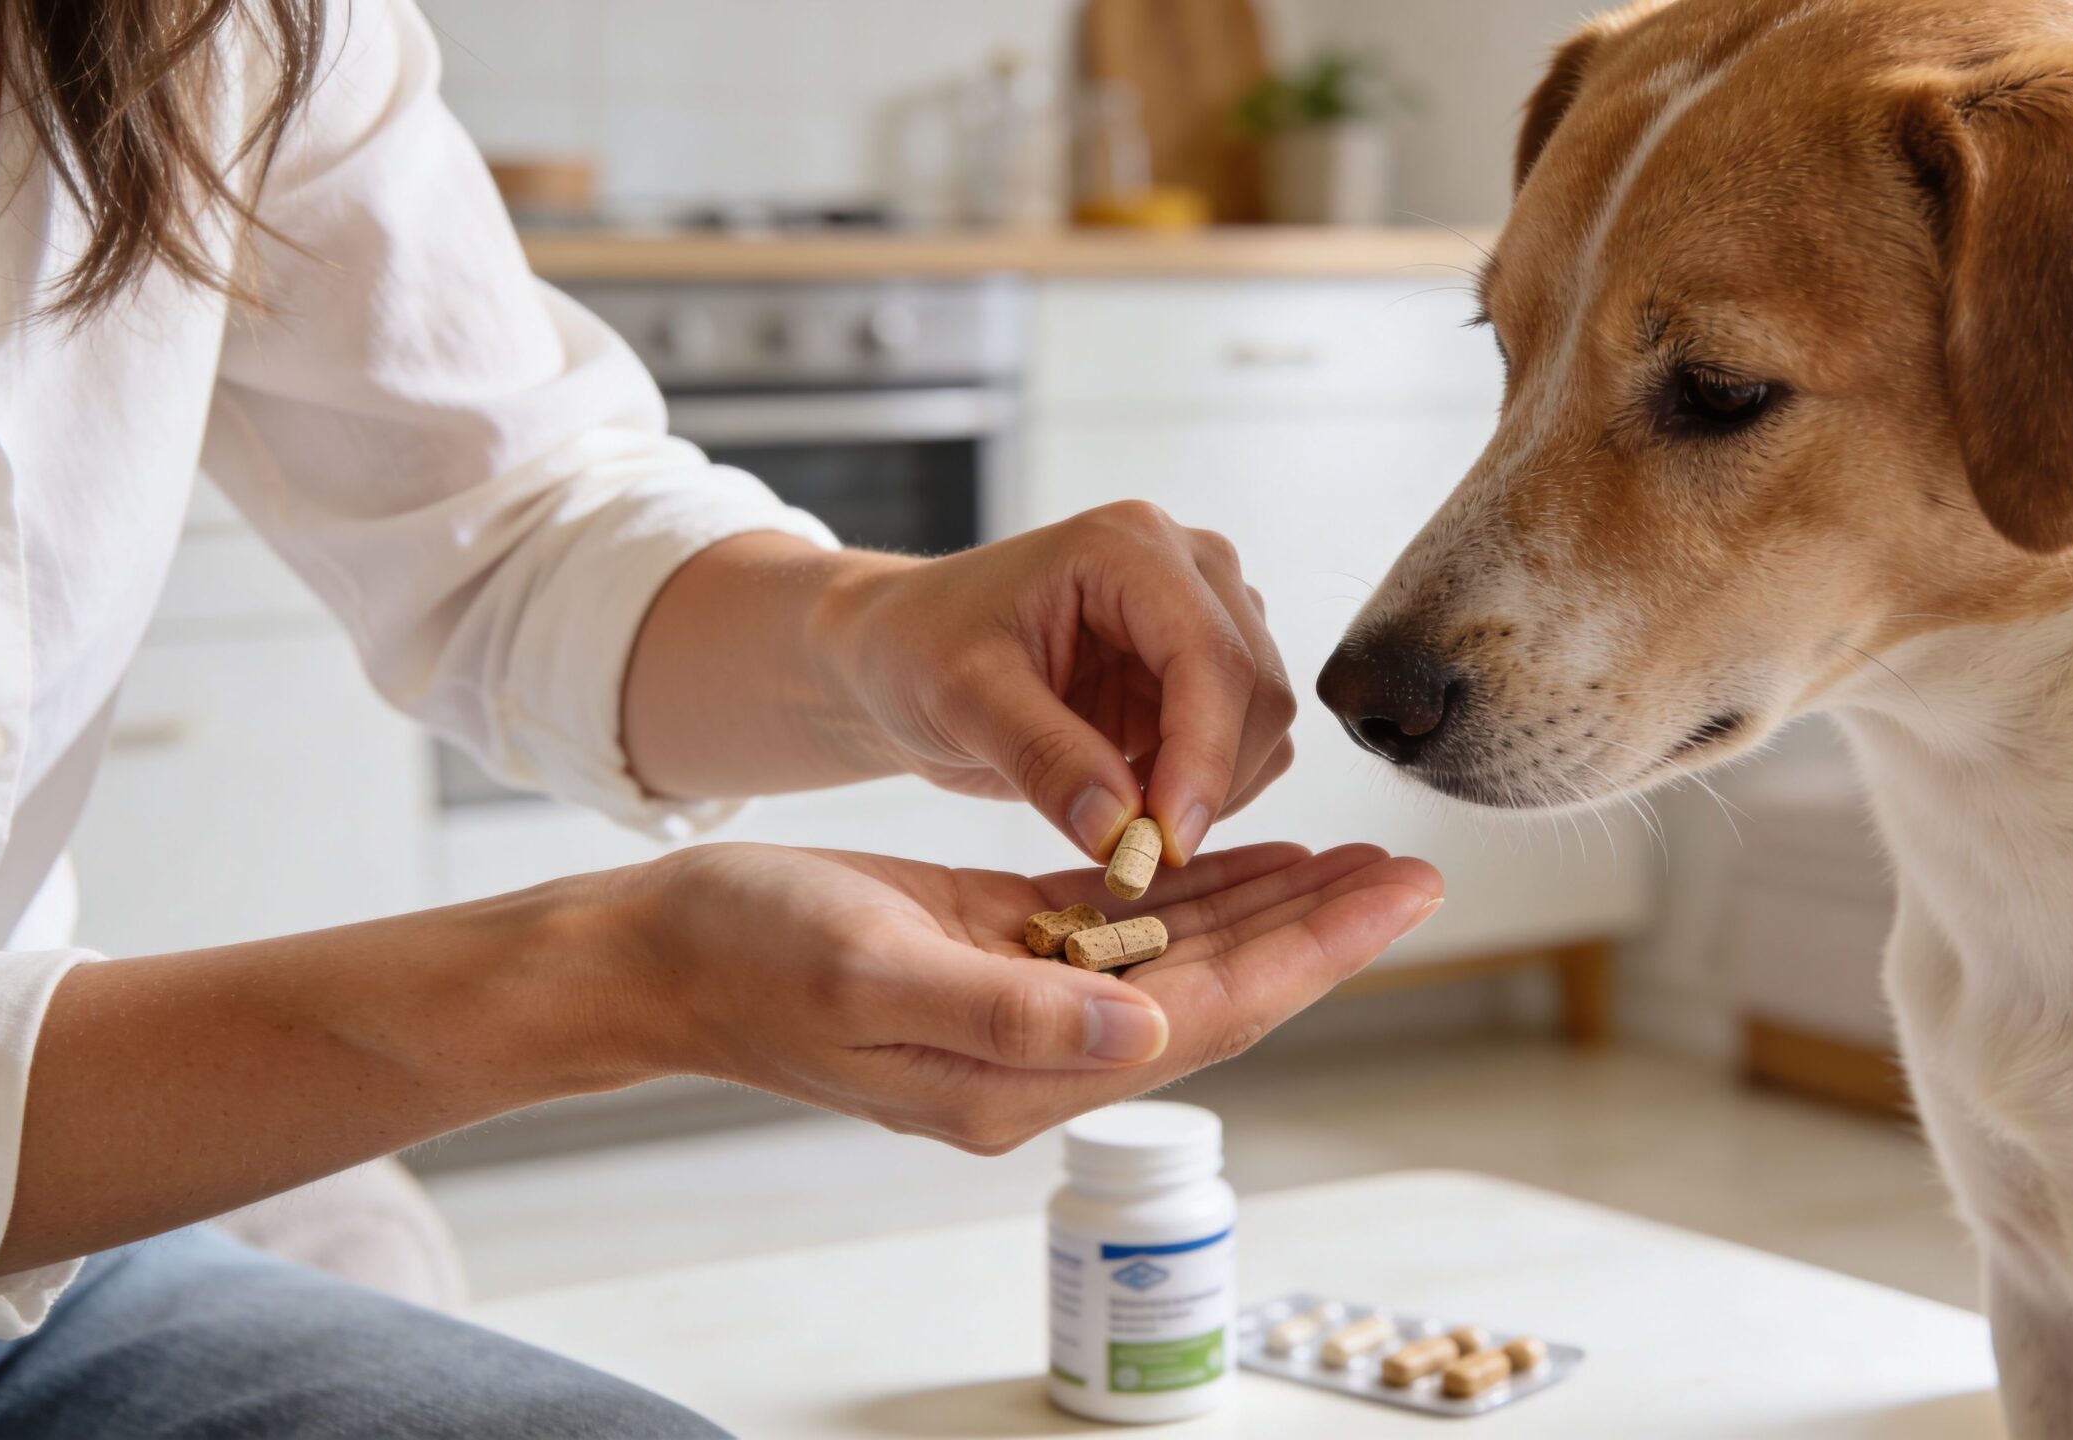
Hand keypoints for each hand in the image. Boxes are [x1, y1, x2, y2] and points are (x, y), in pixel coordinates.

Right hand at [614, 840, 1441, 1153]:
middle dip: (1322, 931)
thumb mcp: (872, 970)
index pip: (1208, 1013)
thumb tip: (1142, 1025)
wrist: (657, 952)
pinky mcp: (1001, 951)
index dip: (1312, 955)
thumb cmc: (746, 956)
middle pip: (1219, 988)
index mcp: (1023, 1072)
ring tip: (1359, 860)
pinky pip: (1126, 925)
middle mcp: (1041, 1049)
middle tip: (1416, 869)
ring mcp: (1024, 1003)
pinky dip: (1194, 888)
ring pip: (1183, 953)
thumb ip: (1009, 1010)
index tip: (1399, 900)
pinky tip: (1248, 857)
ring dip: (1273, 907)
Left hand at [826, 503, 1297, 864]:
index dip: (1203, 756)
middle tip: (1136, 850)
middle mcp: (1187, 567)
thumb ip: (1044, 758)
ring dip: (1211, 790)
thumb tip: (1122, 831)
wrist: (905, 650)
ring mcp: (1205, 616)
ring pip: (1264, 721)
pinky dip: (1208, 791)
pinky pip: (1248, 745)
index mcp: (1129, 546)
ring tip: (1120, 817)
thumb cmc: (919, 647)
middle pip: (1256, 688)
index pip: (1210, 655)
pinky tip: (1135, 798)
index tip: (1169, 841)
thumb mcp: (960, 699)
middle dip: (1208, 781)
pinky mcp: (1203, 671)